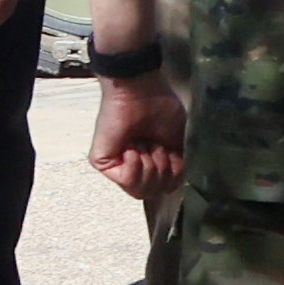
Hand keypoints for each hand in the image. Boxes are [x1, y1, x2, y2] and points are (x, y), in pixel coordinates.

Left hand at [88, 65, 187, 199]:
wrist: (142, 92)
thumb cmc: (162, 108)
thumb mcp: (180, 142)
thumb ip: (179, 168)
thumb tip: (174, 186)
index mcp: (154, 160)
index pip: (166, 186)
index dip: (174, 172)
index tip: (172, 149)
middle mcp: (135, 165)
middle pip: (154, 192)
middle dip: (163, 169)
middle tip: (157, 144)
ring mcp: (118, 165)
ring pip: (140, 190)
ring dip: (150, 165)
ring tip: (144, 143)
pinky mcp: (103, 162)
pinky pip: (125, 180)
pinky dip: (135, 164)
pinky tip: (132, 146)